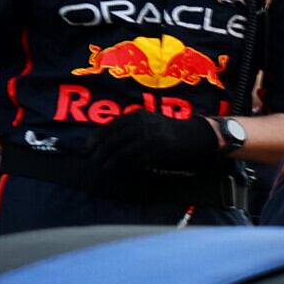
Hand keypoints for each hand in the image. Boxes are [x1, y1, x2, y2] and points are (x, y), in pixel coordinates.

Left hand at [86, 107, 226, 179]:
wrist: (195, 135)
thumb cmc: (169, 130)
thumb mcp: (149, 122)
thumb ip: (130, 127)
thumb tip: (107, 140)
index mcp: (137, 115)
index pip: (111, 126)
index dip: (97, 138)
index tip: (88, 147)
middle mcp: (142, 123)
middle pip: (114, 139)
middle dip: (100, 151)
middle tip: (92, 160)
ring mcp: (151, 136)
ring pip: (123, 150)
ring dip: (111, 160)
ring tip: (103, 166)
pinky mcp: (158, 149)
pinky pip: (137, 159)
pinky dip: (126, 165)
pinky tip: (120, 169)